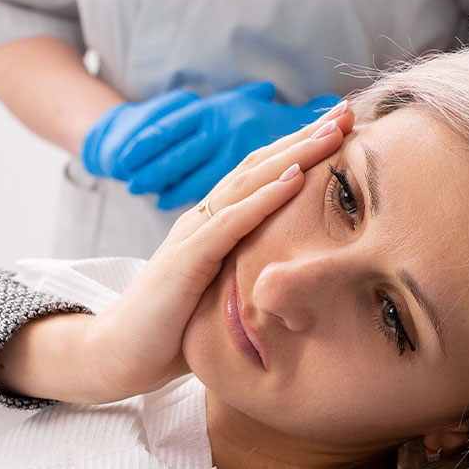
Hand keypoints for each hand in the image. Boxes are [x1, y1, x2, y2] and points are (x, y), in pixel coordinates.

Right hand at [84, 101, 352, 399]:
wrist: (120, 356)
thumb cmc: (171, 335)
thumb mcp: (222, 299)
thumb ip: (249, 280)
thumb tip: (294, 285)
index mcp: (213, 228)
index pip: (261, 178)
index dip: (300, 151)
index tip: (342, 132)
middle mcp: (202, 221)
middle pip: (259, 167)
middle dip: (305, 138)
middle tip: (347, 112)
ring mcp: (191, 236)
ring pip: (249, 183)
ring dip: (294, 154)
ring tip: (333, 132)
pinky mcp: (185, 260)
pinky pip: (230, 222)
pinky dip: (264, 198)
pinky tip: (295, 178)